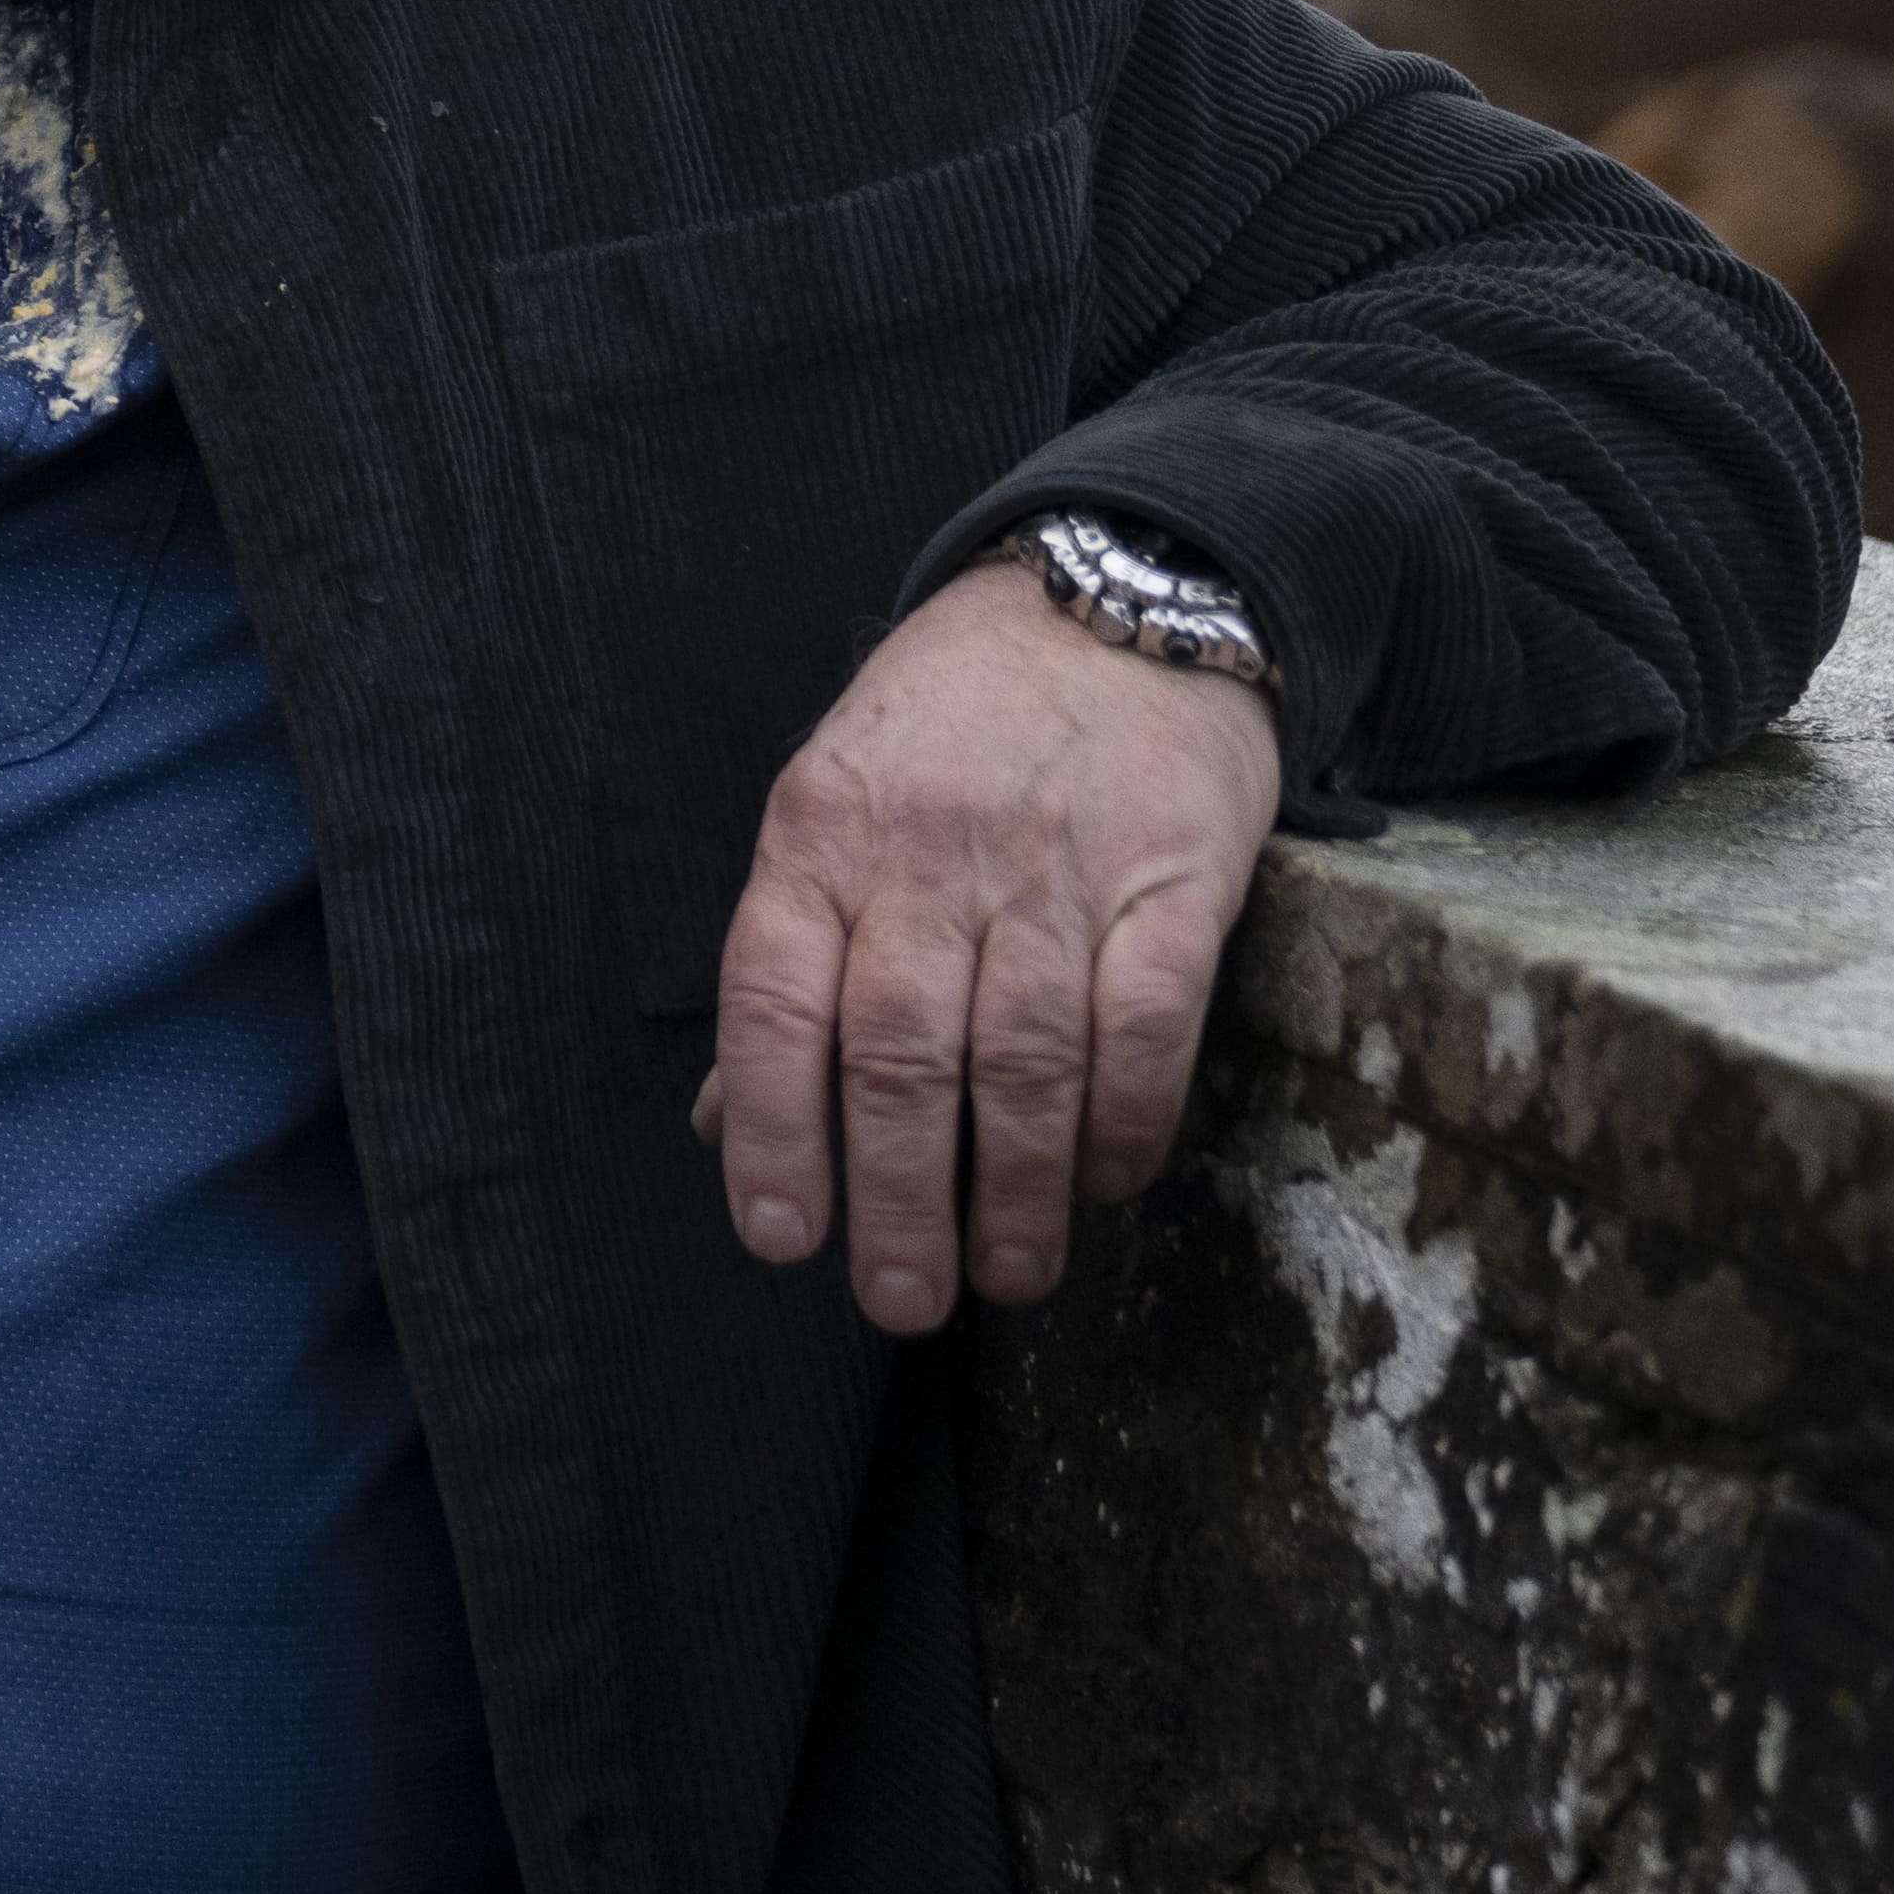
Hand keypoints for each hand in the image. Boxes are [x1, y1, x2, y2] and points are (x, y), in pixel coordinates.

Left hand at [700, 555, 1277, 1329]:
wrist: (1111, 594)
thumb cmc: (952, 729)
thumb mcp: (836, 808)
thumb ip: (789, 965)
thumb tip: (720, 1122)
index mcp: (820, 834)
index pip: (774, 999)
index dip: (771, 1129)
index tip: (783, 1237)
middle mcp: (927, 850)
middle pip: (900, 1053)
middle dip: (899, 1198)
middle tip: (902, 1299)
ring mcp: (1054, 863)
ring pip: (1022, 1058)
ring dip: (1016, 1191)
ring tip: (1010, 1274)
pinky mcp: (1173, 874)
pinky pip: (1145, 1024)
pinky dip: (1124, 1122)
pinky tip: (1107, 1181)